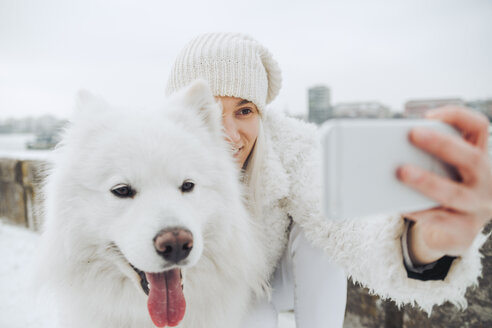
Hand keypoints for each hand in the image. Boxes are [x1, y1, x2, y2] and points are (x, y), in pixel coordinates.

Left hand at [397, 106, 491, 264]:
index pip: (478, 128)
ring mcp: (477, 207)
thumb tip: (390, 147)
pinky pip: (440, 220)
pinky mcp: (464, 230)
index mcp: (478, 158)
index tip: (429, 114)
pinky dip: (418, 211)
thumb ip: (425, 157)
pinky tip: (401, 204)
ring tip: (402, 172)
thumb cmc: (441, 191)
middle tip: (413, 134)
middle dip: (442, 145)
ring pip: (454, 194)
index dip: (457, 116)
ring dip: (427, 181)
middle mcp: (485, 180)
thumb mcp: (441, 170)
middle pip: (472, 159)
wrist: (453, 233)